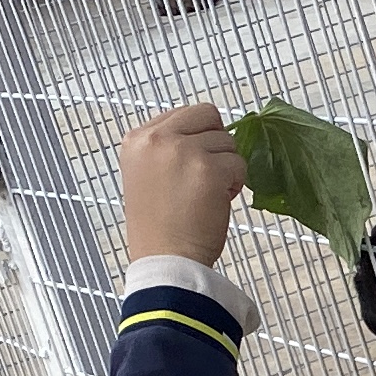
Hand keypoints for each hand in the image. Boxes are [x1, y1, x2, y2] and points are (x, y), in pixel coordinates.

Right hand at [121, 103, 247, 269]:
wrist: (165, 261)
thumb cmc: (158, 227)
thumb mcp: (145, 174)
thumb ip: (165, 149)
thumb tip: (203, 132)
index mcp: (136, 139)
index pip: (183, 114)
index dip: (196, 138)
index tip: (189, 166)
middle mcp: (156, 139)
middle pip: (207, 115)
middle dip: (215, 143)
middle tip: (205, 175)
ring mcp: (182, 151)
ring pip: (227, 141)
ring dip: (226, 166)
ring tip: (207, 193)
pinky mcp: (208, 169)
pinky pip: (240, 164)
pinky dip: (236, 184)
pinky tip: (217, 201)